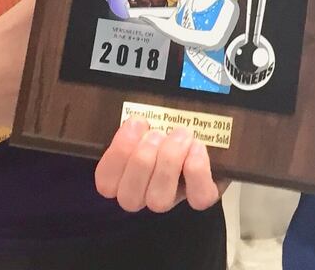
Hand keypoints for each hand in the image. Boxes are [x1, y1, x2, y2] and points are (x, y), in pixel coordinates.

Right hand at [95, 120, 222, 212]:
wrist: (208, 130)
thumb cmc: (168, 123)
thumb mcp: (147, 118)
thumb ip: (134, 120)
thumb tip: (132, 114)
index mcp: (125, 175)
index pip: (105, 183)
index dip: (116, 155)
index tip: (134, 124)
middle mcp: (145, 193)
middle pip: (129, 197)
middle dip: (141, 160)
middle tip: (156, 133)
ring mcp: (174, 197)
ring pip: (159, 200)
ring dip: (168, 162)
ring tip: (179, 134)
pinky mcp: (203, 195)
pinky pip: (198, 197)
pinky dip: (197, 170)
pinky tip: (196, 147)